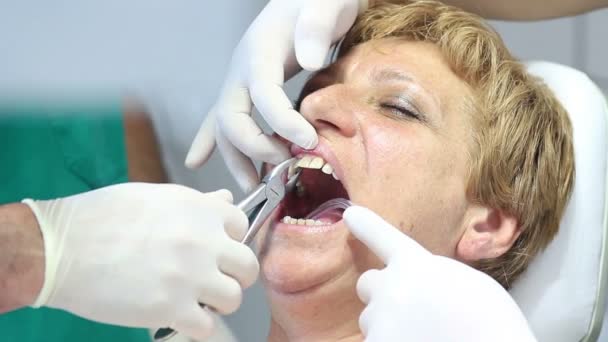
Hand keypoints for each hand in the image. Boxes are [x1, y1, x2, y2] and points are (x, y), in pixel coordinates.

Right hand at [23, 183, 257, 340]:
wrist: (60, 248)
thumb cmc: (102, 217)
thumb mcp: (155, 197)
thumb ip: (197, 202)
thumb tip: (226, 202)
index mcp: (199, 210)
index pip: (243, 226)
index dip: (230, 241)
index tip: (216, 250)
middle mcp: (202, 241)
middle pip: (247, 266)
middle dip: (234, 274)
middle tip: (213, 279)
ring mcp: (190, 276)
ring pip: (233, 298)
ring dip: (217, 302)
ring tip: (195, 300)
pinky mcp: (171, 309)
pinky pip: (208, 327)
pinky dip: (198, 326)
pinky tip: (181, 317)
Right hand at [185, 0, 366, 191]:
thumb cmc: (321, 0)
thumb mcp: (326, 5)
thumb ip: (317, 27)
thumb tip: (309, 61)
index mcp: (261, 51)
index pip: (263, 94)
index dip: (282, 122)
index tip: (308, 142)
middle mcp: (242, 69)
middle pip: (231, 117)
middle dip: (253, 148)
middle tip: (283, 166)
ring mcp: (239, 79)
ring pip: (224, 126)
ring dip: (235, 158)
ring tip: (253, 184)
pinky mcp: (246, 87)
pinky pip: (220, 118)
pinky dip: (209, 142)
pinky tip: (197, 161)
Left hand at [343, 206, 536, 341]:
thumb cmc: (491, 322)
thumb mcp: (468, 281)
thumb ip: (433, 275)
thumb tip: (418, 285)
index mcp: (415, 264)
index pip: (382, 236)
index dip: (366, 224)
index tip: (351, 214)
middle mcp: (391, 286)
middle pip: (368, 284)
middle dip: (381, 293)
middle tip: (407, 310)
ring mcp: (380, 318)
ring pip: (370, 320)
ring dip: (387, 325)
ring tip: (422, 334)